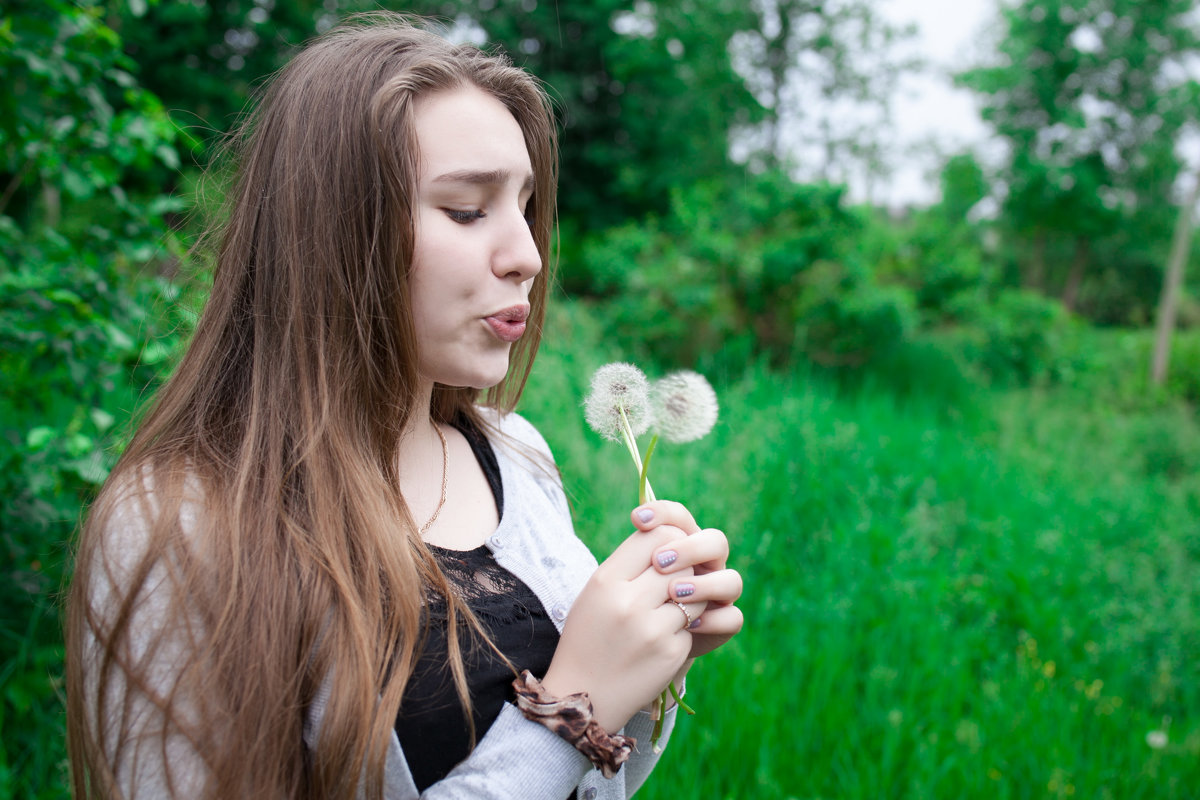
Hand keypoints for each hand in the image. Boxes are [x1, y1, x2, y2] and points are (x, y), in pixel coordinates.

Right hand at [541, 517, 694, 732]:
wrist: (583, 698)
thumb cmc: (589, 637)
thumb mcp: (596, 592)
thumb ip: (629, 563)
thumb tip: (670, 533)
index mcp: (606, 580)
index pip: (657, 535)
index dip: (669, 541)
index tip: (665, 555)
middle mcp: (628, 602)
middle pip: (680, 562)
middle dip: (681, 571)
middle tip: (668, 585)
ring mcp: (651, 629)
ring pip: (694, 592)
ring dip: (688, 599)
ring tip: (666, 611)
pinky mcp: (670, 652)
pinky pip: (692, 624)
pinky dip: (682, 629)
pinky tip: (660, 641)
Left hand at [632, 500, 743, 660]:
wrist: (629, 651)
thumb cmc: (623, 610)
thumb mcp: (620, 581)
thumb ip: (632, 553)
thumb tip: (638, 523)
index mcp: (679, 544)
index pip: (679, 518)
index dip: (662, 513)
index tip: (636, 520)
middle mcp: (704, 564)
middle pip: (715, 541)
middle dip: (689, 548)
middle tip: (659, 562)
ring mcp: (717, 594)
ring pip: (731, 580)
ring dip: (704, 584)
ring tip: (674, 593)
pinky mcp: (723, 624)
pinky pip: (732, 618)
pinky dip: (713, 620)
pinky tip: (689, 625)